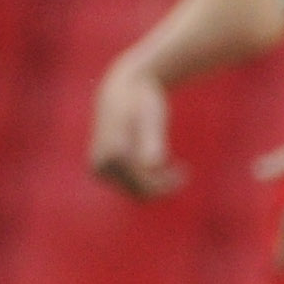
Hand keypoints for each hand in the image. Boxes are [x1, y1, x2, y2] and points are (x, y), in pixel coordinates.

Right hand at [88, 61, 185, 199]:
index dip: (166, 185)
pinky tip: (166, 168)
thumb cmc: (142, 101)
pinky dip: (149, 182)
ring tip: (178, 171)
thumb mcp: (151, 118)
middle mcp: (99, 166)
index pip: (142, 186)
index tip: (184, 171)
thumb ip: (152, 140)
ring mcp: (99, 170)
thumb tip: (152, 166)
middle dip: (162, 187)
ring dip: (157, 186)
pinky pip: (130, 186)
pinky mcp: (103, 169)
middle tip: (183, 173)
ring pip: (134, 193)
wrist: (122, 90)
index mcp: (110, 156)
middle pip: (139, 193)